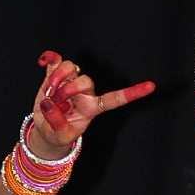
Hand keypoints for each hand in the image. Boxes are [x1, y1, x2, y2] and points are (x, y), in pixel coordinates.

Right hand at [30, 49, 154, 156]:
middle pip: (85, 80)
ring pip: (70, 67)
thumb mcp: (60, 136)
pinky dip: (50, 58)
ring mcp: (70, 81)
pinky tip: (42, 62)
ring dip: (56, 78)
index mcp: (93, 108)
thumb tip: (48, 104)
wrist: (45, 128)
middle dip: (67, 89)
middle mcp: (85, 92)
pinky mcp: (56, 74)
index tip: (151, 86)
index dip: (132, 93)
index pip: (115, 99)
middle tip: (56, 102)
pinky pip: (56, 59)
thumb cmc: (58, 134)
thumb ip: (57, 122)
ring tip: (48, 94)